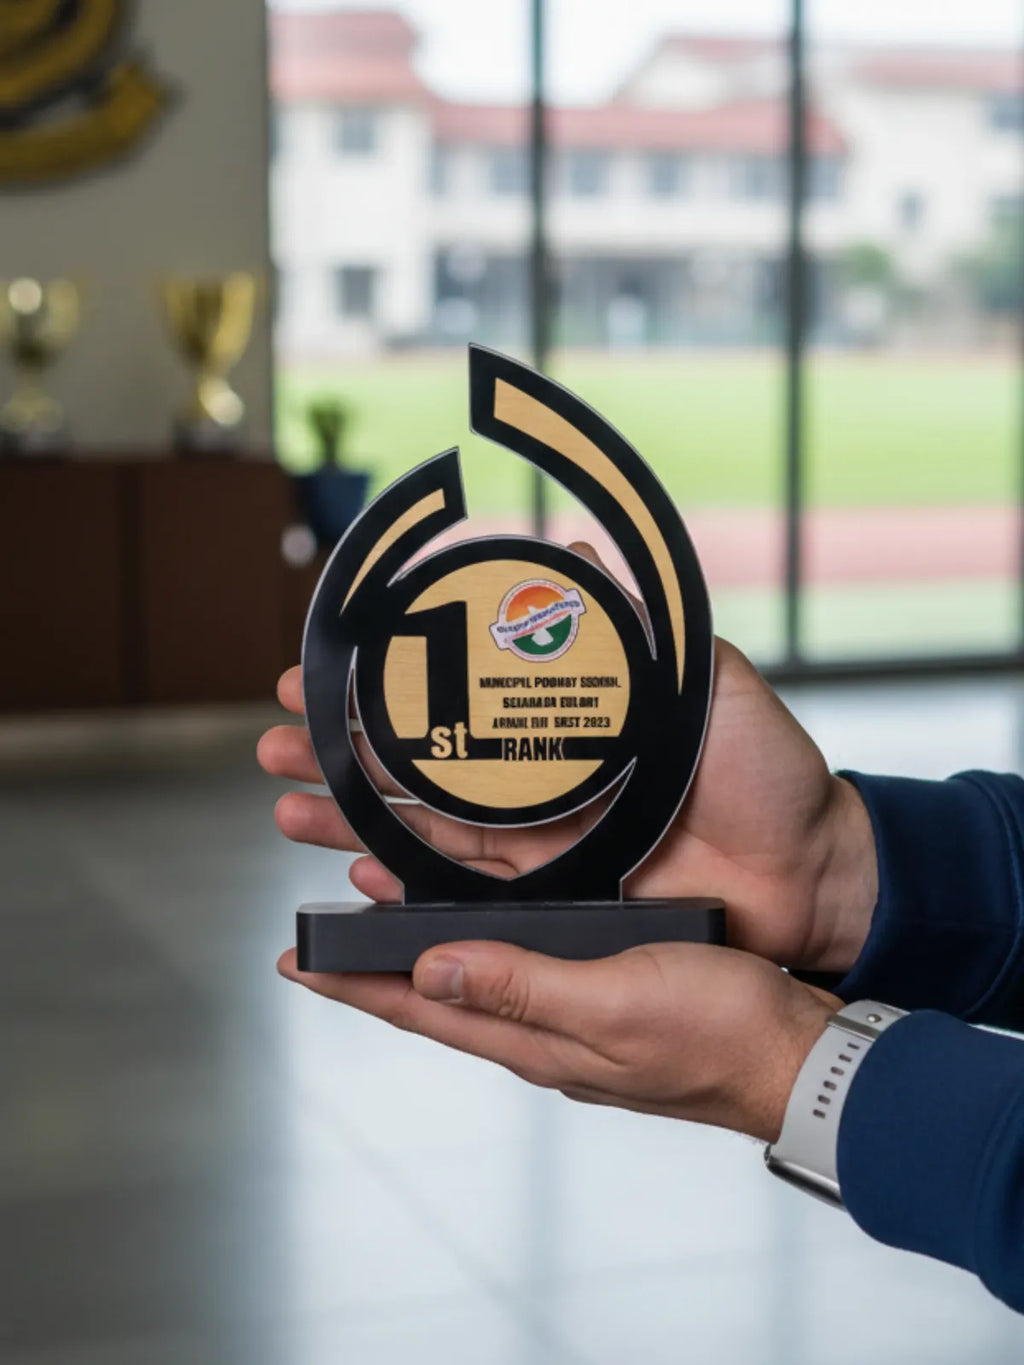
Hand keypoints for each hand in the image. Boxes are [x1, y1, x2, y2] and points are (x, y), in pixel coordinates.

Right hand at [258, 544, 877, 973]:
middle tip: (274, 742)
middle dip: (342, 757)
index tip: (322, 675)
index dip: (388, 692)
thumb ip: (647, 627)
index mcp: (570, 728)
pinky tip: (358, 868)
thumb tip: (582, 553)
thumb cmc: (774, 776)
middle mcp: (547, 785)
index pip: (457, 704)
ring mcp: (549, 848)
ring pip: (429, 832)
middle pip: (424, 771)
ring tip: (288, 805)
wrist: (813, 873)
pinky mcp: (560, 902)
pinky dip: (410, 882)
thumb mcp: (713, 682)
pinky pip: (470, 891)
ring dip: (354, 818)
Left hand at [277, 938, 840, 1142]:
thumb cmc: (715, 1034)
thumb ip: (520, 988)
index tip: (297, 960)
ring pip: (476, 978)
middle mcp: (539, 1030)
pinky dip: (487, 943)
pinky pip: (522, 969)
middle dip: (374, 967)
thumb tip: (429, 972)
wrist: (796, 1053)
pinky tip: (489, 922)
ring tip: (383, 918)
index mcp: (531, 1037)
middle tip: (323, 935)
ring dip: (424, 950)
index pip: (418, 1011)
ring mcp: (570, 1016)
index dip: (354, 984)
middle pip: (435, 997)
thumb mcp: (610, 1004)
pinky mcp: (603, 996)